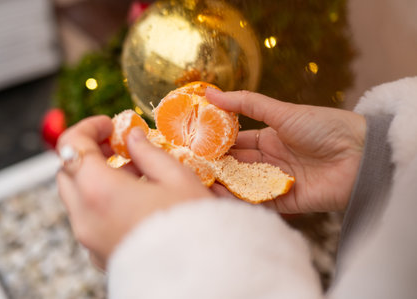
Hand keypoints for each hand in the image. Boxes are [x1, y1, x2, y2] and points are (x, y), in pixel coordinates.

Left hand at [56, 116, 213, 268]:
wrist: (199, 276)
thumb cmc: (193, 226)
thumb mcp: (177, 178)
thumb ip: (148, 152)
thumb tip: (133, 136)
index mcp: (99, 191)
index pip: (71, 145)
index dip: (87, 127)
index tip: (110, 124)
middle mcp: (85, 217)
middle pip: (67, 172)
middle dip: (88, 152)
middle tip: (118, 146)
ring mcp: (89, 240)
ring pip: (77, 197)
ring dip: (96, 177)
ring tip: (134, 173)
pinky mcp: (99, 254)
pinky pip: (89, 220)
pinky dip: (101, 202)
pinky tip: (133, 200)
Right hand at [206, 89, 365, 213]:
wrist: (359, 154)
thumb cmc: (323, 126)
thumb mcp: (281, 111)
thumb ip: (245, 103)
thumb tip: (209, 92)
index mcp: (269, 139)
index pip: (234, 142)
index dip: (213, 144)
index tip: (190, 145)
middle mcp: (269, 161)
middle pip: (235, 165)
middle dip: (213, 166)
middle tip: (187, 166)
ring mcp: (276, 182)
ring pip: (241, 184)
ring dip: (221, 183)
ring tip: (197, 181)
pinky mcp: (285, 202)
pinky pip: (256, 202)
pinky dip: (237, 200)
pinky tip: (218, 195)